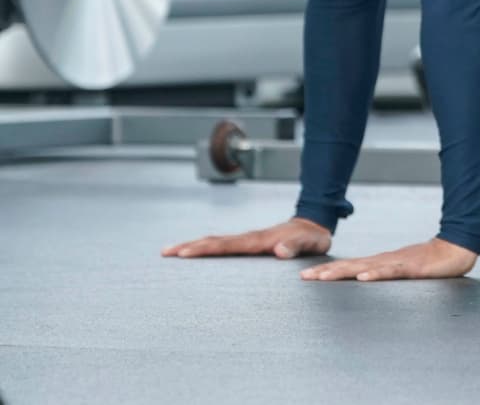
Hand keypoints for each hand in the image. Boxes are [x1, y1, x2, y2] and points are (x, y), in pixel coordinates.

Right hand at [162, 217, 330, 258]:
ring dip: (194, 246)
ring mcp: (248, 240)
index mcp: (259, 240)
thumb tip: (279, 251)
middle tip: (165, 252)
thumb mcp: (309, 243)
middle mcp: (249, 238)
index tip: (185, 253)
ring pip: (216, 242)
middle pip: (214, 241)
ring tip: (171, 252)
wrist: (314, 226)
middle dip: (190, 246)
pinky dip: (207, 249)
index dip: (206, 249)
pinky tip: (197, 254)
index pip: (227, 245)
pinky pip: (224, 246)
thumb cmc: (312, 238)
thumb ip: (296, 247)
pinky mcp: (249, 244)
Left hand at [299, 237, 476, 281]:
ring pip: (365, 267)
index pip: (350, 266)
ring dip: (343, 272)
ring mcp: (397, 263)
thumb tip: (367, 281)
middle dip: (326, 272)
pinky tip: (363, 277)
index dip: (328, 270)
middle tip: (304, 277)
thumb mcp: (403, 271)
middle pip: (351, 265)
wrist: (456, 249)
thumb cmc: (430, 262)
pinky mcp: (411, 267)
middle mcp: (384, 260)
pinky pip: (391, 271)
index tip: (308, 275)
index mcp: (381, 262)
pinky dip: (376, 274)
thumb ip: (386, 274)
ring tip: (324, 277)